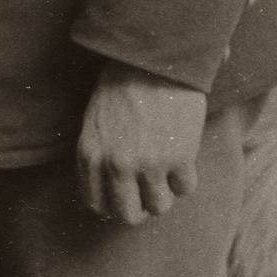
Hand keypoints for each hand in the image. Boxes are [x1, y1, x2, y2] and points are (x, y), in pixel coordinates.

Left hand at [76, 61, 208, 225]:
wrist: (153, 61)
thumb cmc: (122, 85)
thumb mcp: (94, 122)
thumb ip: (98, 155)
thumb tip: (108, 188)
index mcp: (90, 155)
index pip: (96, 203)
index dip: (112, 205)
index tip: (125, 197)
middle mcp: (116, 165)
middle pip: (128, 215)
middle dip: (140, 210)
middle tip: (149, 195)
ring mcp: (147, 164)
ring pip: (160, 207)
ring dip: (165, 194)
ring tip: (167, 174)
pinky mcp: (178, 157)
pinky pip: (185, 189)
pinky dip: (186, 178)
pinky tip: (183, 159)